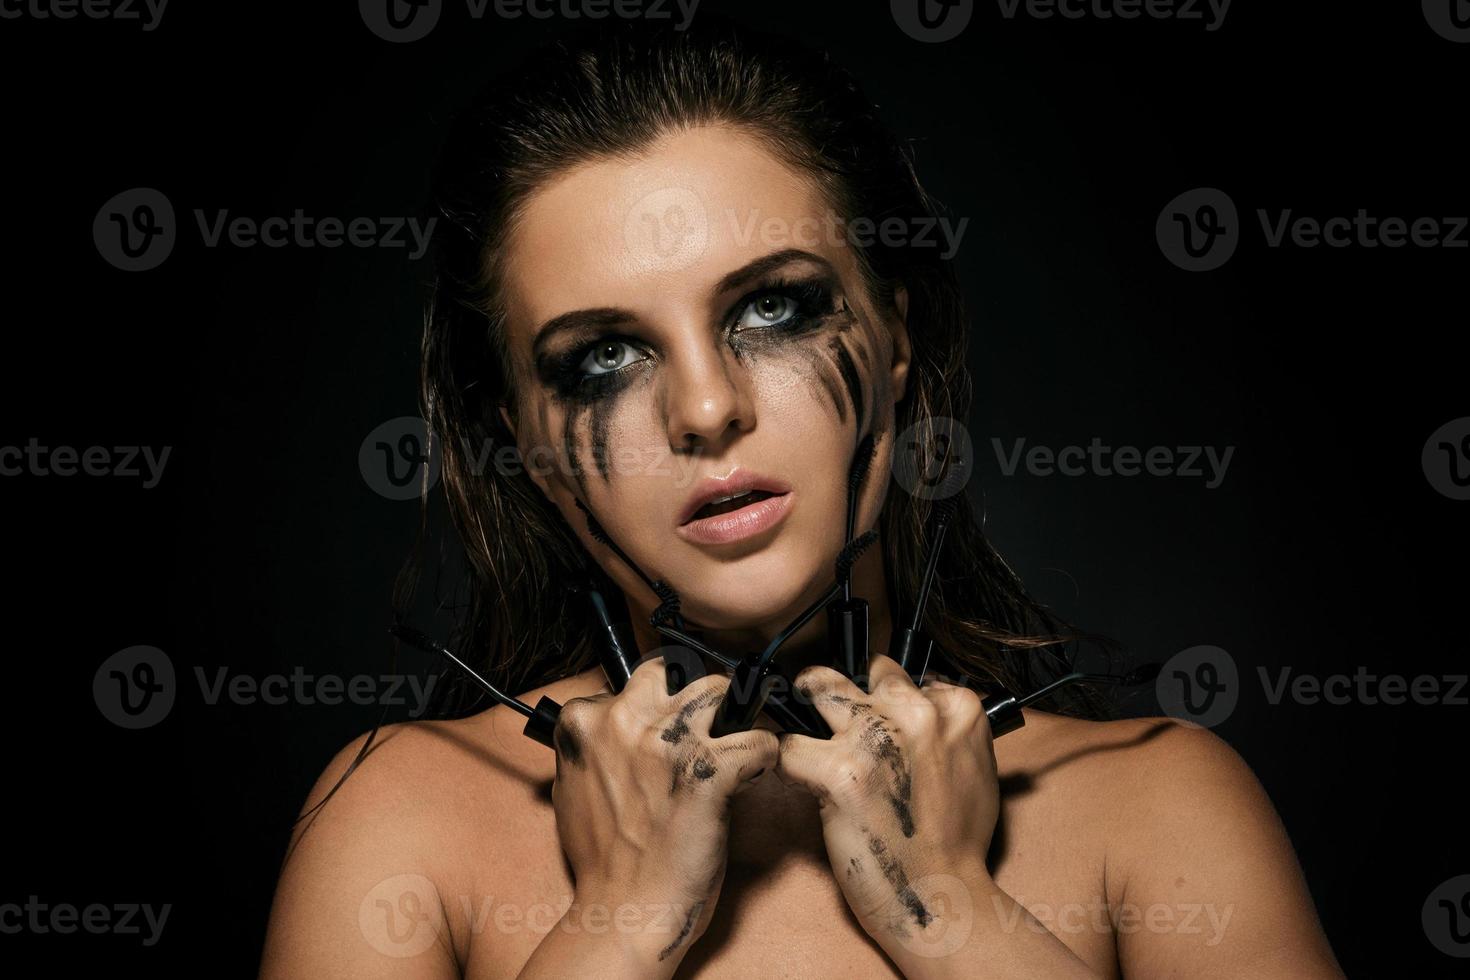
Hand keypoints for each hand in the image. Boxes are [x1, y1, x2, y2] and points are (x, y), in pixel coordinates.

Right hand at [548, 657, 778, 966]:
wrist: (622, 910)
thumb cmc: (602, 858)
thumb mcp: (571, 783)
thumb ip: (593, 743)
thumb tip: (610, 722)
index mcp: (585, 721)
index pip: (636, 677)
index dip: (661, 701)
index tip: (673, 725)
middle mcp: (624, 720)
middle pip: (680, 670)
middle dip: (699, 694)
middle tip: (710, 727)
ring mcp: (668, 743)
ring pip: (722, 689)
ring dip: (735, 717)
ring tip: (735, 748)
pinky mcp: (710, 773)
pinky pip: (760, 739)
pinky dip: (765, 756)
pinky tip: (753, 776)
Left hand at [775, 654, 998, 965]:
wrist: (941, 897)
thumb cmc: (957, 843)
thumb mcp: (977, 766)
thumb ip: (948, 729)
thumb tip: (923, 703)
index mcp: (957, 708)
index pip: (904, 674)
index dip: (882, 697)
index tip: (873, 720)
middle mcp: (917, 713)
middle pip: (860, 670)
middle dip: (844, 692)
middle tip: (829, 719)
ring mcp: (876, 738)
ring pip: (817, 685)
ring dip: (804, 709)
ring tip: (804, 735)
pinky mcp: (838, 772)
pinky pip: (788, 745)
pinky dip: (787, 763)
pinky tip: (797, 780)